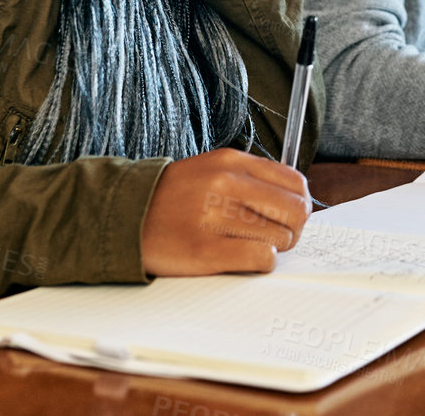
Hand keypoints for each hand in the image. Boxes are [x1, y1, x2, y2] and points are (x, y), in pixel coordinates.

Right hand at [140, 149, 310, 275]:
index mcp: (231, 162)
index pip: (294, 183)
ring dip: (273, 248)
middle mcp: (225, 184)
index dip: (299, 204)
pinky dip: (260, 263)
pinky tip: (243, 259)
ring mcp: (214, 217)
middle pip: (295, 211)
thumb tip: (296, 198)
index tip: (289, 215)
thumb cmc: (174, 198)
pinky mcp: (205, 250)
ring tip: (251, 247)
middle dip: (292, 229)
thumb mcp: (212, 169)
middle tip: (276, 237)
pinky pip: (260, 259)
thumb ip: (250, 178)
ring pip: (280, 237)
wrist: (125, 216)